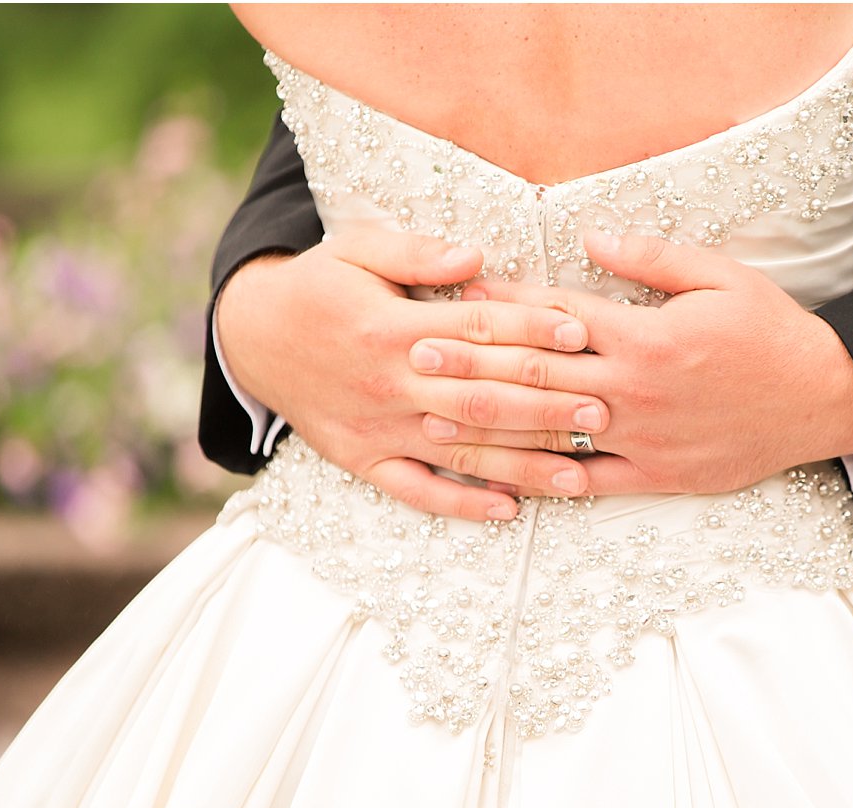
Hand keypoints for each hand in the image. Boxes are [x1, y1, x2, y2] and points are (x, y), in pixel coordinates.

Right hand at [216, 229, 608, 518]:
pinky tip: (507, 512)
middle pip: (480, 397)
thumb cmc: (318, 287)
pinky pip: (416, 489)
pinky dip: (461, 504)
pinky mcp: (364, 460)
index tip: (582, 334)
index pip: (476, 331)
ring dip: (521, 465)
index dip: (532, 331)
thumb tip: (476, 256)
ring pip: (461, 452)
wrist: (251, 337)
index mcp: (391, 328)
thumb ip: (417, 254)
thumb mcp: (356, 250)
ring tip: (578, 476)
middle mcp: (389, 383)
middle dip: (545, 406)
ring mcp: (378, 428)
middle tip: (602, 412)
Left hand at [411, 232, 852, 496]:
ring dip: (488, 425)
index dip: (500, 306)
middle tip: (414, 357)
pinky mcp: (658, 475)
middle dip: (471, 365)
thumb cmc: (772, 333)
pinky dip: (546, 481)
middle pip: (537, 376)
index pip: (556, 318)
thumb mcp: (721, 276)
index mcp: (646, 334)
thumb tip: (590, 234)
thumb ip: (651, 257)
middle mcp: (634, 389)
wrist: (822, 399)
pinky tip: (503, 479)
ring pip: (551, 432)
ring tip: (434, 417)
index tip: (453, 298)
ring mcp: (643, 437)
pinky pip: (590, 481)